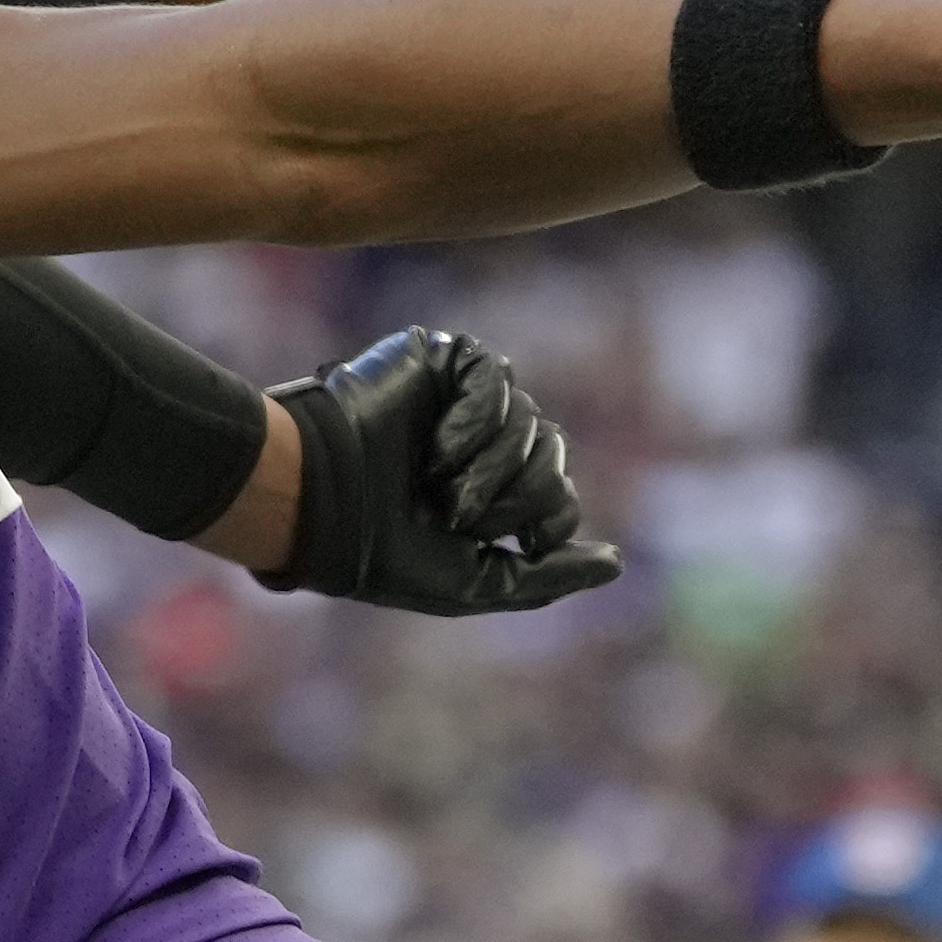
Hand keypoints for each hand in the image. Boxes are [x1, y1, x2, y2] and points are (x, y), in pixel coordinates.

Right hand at [270, 326, 618, 613]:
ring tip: (434, 483)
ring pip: (530, 422)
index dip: (547, 520)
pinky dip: (473, 423)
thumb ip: (547, 576)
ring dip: (486, 467)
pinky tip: (434, 449)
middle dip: (513, 497)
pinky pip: (497, 381)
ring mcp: (466, 398)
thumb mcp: (476, 582)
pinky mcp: (445, 360)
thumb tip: (615, 564)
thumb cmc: (387, 552)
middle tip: (457, 514)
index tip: (504, 541)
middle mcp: (485, 442)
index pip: (560, 495)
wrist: (325, 504)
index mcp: (491, 491)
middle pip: (552, 456)